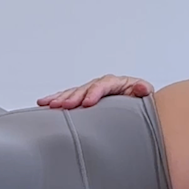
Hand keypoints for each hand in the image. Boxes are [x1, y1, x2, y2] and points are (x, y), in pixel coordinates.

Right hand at [38, 74, 153, 107]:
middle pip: (84, 89)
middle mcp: (101, 85)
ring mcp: (91, 91)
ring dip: (60, 98)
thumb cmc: (140, 100)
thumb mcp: (144, 94)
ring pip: (73, 92)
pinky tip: (43, 103)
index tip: (87, 103)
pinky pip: (68, 97)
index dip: (94, 93)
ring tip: (48, 104)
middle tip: (63, 106)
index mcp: (116, 83)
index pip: (103, 85)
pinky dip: (56, 100)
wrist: (137, 104)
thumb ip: (143, 90)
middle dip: (73, 97)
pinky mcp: (84, 98)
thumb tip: (142, 88)